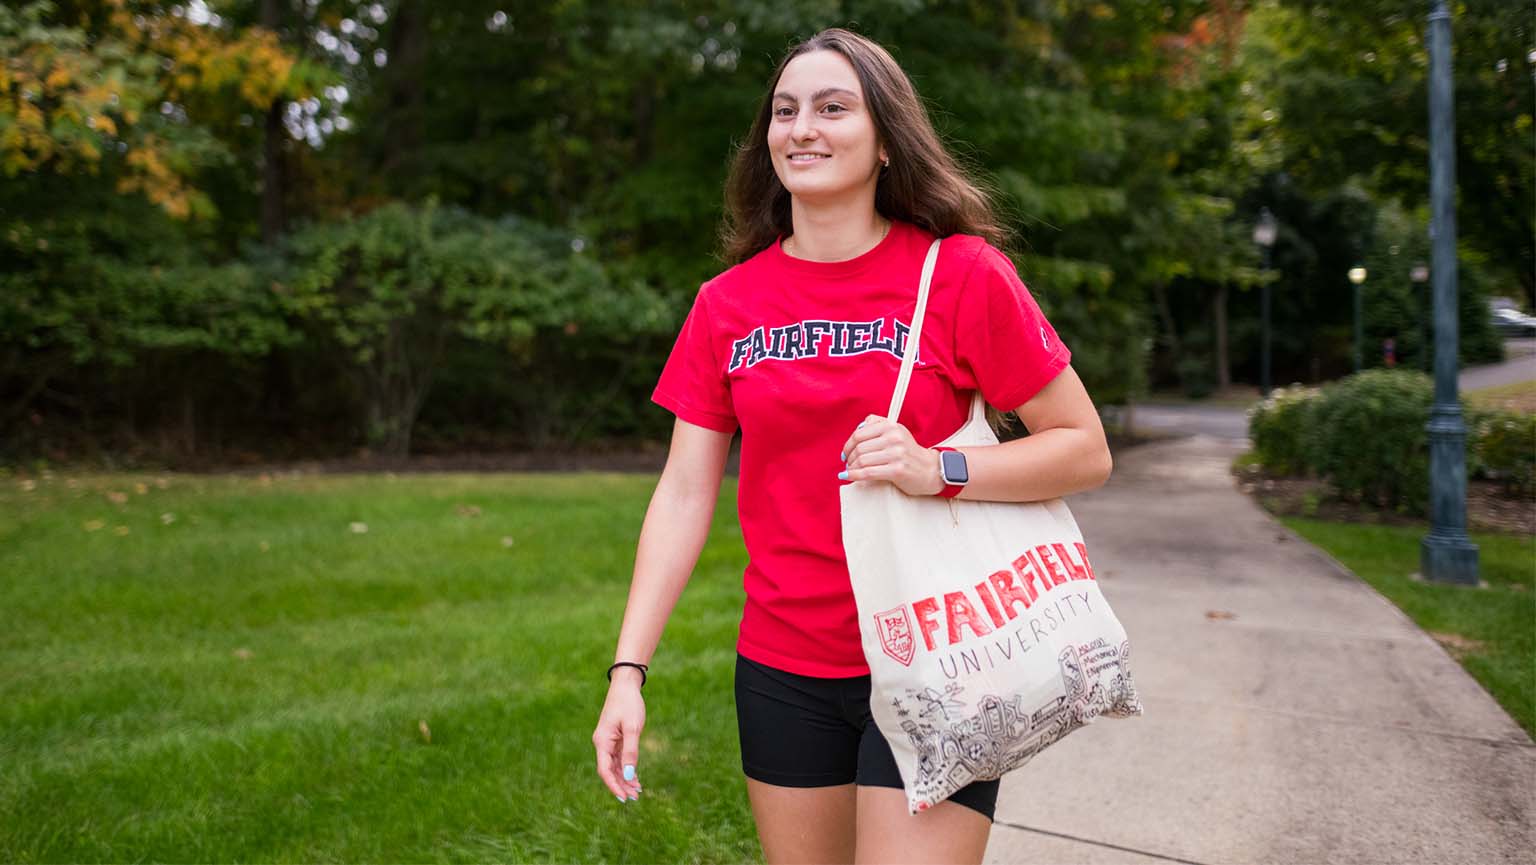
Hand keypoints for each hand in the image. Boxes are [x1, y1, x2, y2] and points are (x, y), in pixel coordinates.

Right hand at [592, 673, 645, 802]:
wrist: (626, 685)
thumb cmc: (629, 704)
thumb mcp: (633, 728)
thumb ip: (631, 752)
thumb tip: (628, 775)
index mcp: (602, 742)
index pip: (604, 770)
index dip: (614, 786)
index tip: (624, 797)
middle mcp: (602, 744)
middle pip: (609, 771)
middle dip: (621, 785)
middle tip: (635, 797)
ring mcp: (608, 742)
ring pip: (614, 766)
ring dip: (624, 779)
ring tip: (637, 791)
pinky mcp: (615, 739)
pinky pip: (618, 758)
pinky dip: (626, 768)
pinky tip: (635, 778)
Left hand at [839, 414, 945, 496]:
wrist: (930, 470)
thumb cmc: (909, 453)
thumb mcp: (897, 432)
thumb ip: (878, 424)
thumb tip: (857, 428)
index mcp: (891, 426)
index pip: (859, 434)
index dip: (848, 445)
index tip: (845, 453)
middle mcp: (894, 438)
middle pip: (859, 448)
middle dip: (849, 458)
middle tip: (848, 464)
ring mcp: (896, 454)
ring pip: (862, 460)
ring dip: (851, 468)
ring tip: (850, 471)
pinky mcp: (897, 470)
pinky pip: (868, 472)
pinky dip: (855, 475)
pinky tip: (848, 477)